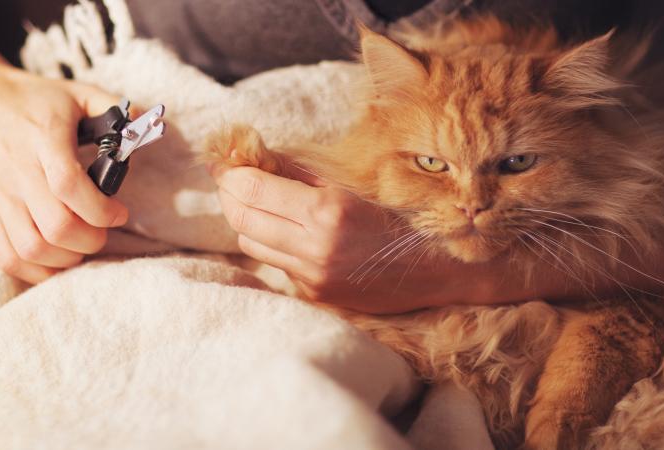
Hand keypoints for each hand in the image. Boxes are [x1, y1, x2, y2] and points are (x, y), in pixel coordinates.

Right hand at [0, 66, 128, 283]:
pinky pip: (8, 258)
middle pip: (56, 227)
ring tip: (83, 244)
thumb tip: (147, 123)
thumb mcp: (74, 92)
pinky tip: (59, 259)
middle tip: (104, 231)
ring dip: (68, 257)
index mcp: (44, 140)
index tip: (120, 212)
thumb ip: (112, 106)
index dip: (102, 210)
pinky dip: (39, 271)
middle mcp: (17, 172)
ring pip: (33, 249)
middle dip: (92, 239)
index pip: (70, 186)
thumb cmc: (30, 100)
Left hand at [212, 164, 484, 312]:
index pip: (252, 190)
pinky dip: (275, 246)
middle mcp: (315, 247)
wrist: (437, 270)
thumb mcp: (353, 185)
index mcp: (326, 211)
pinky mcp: (315, 294)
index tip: (227, 164)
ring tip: (264, 206)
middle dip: (231, 195)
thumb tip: (258, 157)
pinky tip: (293, 235)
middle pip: (241, 218)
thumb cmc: (401, 217)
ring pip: (252, 244)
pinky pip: (277, 265)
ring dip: (249, 222)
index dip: (231, 174)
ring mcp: (313, 276)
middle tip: (234, 181)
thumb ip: (301, 172)